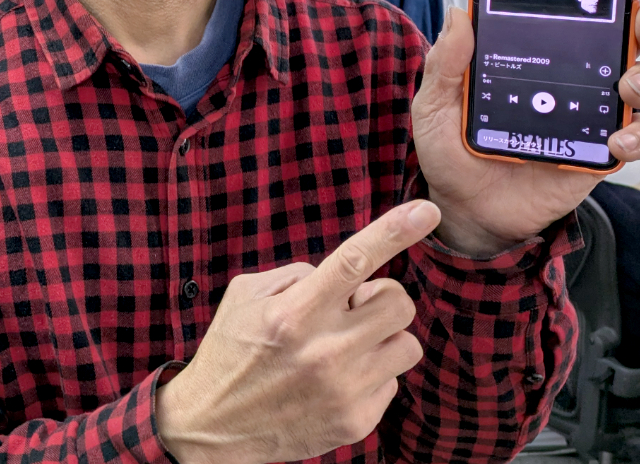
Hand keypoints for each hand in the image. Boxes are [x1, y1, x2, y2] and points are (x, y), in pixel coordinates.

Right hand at [155, 200, 442, 463]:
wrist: (212, 430)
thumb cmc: (229, 353)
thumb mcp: (246, 296)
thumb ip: (298, 275)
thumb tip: (347, 276)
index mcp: (295, 312)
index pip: (355, 260)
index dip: (395, 231)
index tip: (427, 210)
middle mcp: (325, 351)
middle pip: (398, 302)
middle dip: (381, 297)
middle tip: (352, 308)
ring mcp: (344, 390)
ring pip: (407, 344)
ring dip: (383, 337)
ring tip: (347, 344)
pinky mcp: (356, 422)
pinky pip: (392, 381)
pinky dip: (371, 375)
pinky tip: (337, 380)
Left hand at [412, 5, 639, 256]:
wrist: (465, 210)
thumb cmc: (452, 151)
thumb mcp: (437, 104)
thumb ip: (446, 64)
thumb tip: (457, 14)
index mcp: (533, 57)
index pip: (572, 18)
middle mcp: (569, 80)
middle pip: (622, 42)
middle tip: (638, 26)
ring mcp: (588, 116)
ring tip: (628, 89)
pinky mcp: (598, 154)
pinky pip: (634, 139)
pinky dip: (636, 136)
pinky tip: (616, 141)